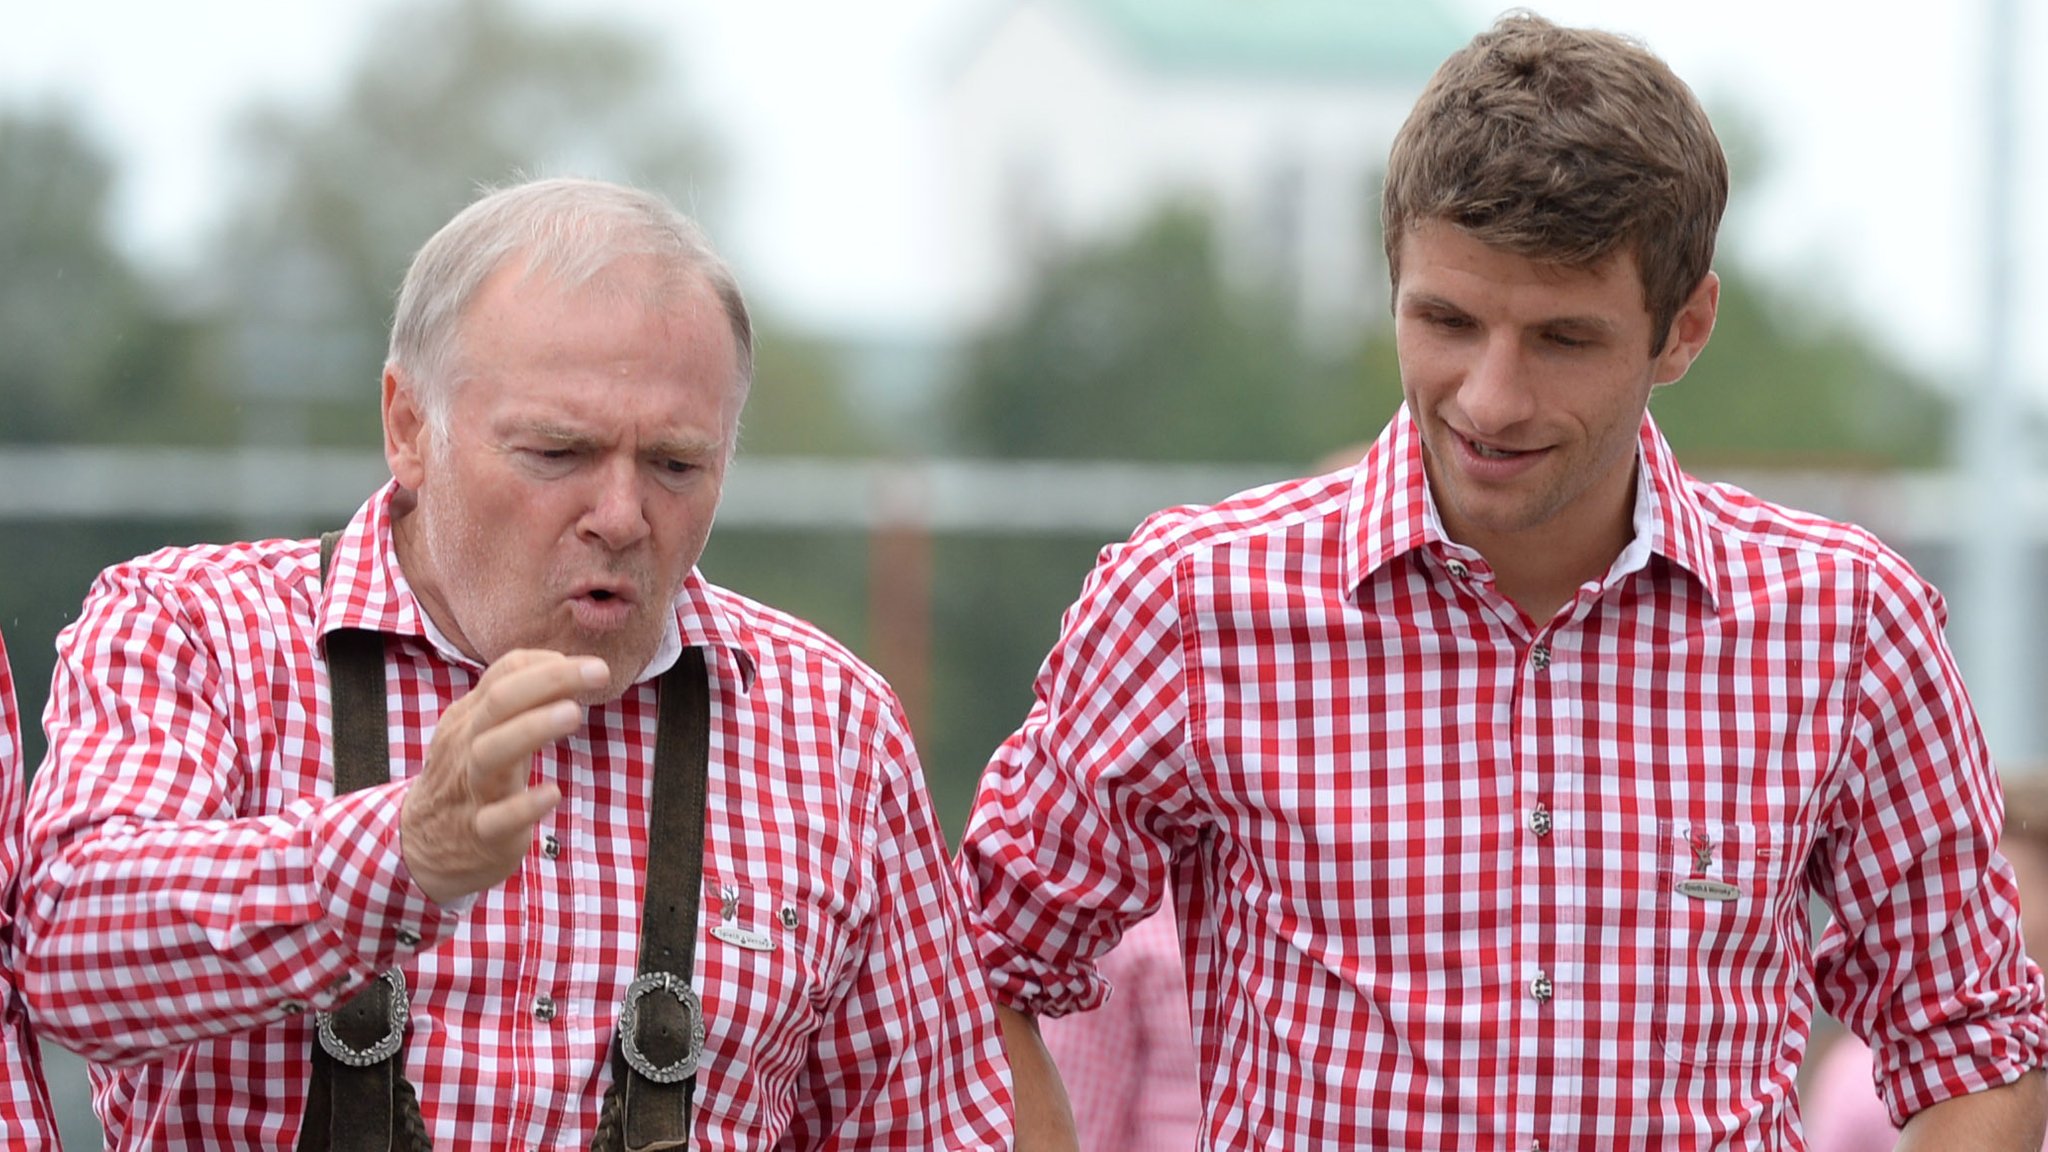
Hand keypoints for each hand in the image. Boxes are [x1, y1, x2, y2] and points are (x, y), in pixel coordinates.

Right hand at [400, 649, 607, 904]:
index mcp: (471, 717)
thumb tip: (570, 671)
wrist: (421, 845)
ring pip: (492, 753)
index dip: (548, 665)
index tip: (591, 666)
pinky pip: (496, 819)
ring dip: (533, 728)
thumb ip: (522, 704)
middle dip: (549, 681)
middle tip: (598, 672)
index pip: (503, 675)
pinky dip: (524, 806)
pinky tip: (552, 792)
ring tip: (574, 714)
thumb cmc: (469, 777)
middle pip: (498, 703)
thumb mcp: (486, 733)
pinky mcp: (481, 833)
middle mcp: (467, 745)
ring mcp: (471, 789)